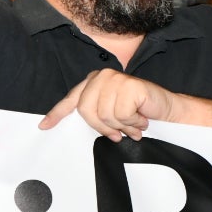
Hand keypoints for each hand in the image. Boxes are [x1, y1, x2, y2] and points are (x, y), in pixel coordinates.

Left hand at [39, 68, 176, 140]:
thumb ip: (93, 115)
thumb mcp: (110, 114)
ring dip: (122, 126)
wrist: (167, 109)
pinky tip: (141, 119)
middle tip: (118, 134)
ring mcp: (115, 78)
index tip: (43, 127)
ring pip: (105, 115)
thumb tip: (70, 128)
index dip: (56, 114)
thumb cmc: (137, 113)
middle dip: (102, 127)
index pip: (71, 100)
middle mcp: (101, 77)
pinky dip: (133, 122)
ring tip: (133, 124)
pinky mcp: (130, 84)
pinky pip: (122, 114)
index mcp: (92, 83)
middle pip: (86, 111)